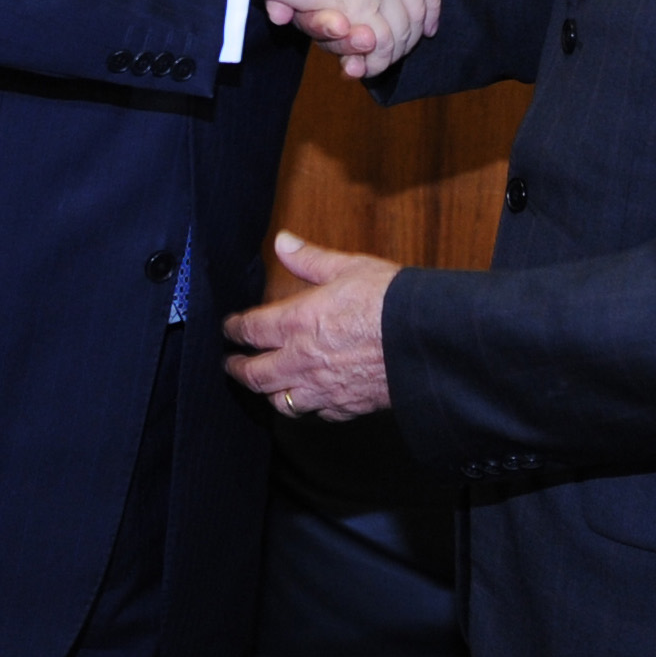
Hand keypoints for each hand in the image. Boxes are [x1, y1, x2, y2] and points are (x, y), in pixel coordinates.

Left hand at [222, 231, 397, 419]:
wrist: (427, 341)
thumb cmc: (390, 301)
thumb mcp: (348, 267)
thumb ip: (310, 258)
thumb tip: (283, 242)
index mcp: (297, 322)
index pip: (250, 330)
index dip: (233, 330)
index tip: (228, 329)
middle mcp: (303, 360)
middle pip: (256, 374)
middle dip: (238, 370)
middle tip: (230, 365)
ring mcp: (324, 387)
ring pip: (281, 401)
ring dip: (268, 394)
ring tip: (264, 387)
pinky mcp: (348, 406)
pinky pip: (318, 414)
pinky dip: (309, 408)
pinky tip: (311, 401)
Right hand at [238, 0, 438, 77]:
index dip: (425, 7)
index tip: (424, 29)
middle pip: (414, 6)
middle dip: (402, 40)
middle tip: (380, 57)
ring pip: (398, 28)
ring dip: (381, 55)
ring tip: (362, 66)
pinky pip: (378, 41)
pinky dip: (368, 60)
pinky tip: (354, 66)